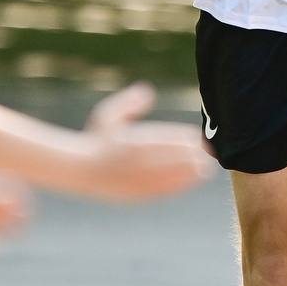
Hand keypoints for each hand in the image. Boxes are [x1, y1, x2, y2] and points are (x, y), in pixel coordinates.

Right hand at [77, 85, 214, 200]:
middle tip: (208, 153)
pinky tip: (190, 183)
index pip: (163, 140)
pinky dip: (178, 186)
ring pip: (169, 177)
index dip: (182, 139)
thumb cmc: (95, 139)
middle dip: (191, 156)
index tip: (196, 137)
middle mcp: (134, 162)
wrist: (78, 170)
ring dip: (189, 173)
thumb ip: (129, 103)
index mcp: (130, 142)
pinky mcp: (136, 194)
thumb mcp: (108, 115)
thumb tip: (148, 90)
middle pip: (170, 159)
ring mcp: (136, 180)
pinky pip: (162, 191)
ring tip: (206, 169)